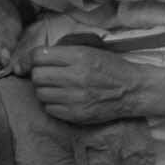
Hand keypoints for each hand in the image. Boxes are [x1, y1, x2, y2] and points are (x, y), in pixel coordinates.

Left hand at [28, 45, 143, 123]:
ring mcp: (75, 98)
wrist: (133, 90)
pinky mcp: (76, 114)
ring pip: (40, 94)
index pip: (39, 56)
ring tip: (57, 88)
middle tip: (48, 75)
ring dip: (44, 90)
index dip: (31, 59)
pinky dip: (52, 104)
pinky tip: (63, 99)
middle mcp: (76, 76)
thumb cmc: (111, 68)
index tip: (33, 62)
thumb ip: (63, 52)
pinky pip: (49, 109)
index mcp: (79, 56)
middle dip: (38, 75)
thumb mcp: (90, 50)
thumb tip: (34, 58)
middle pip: (37, 76)